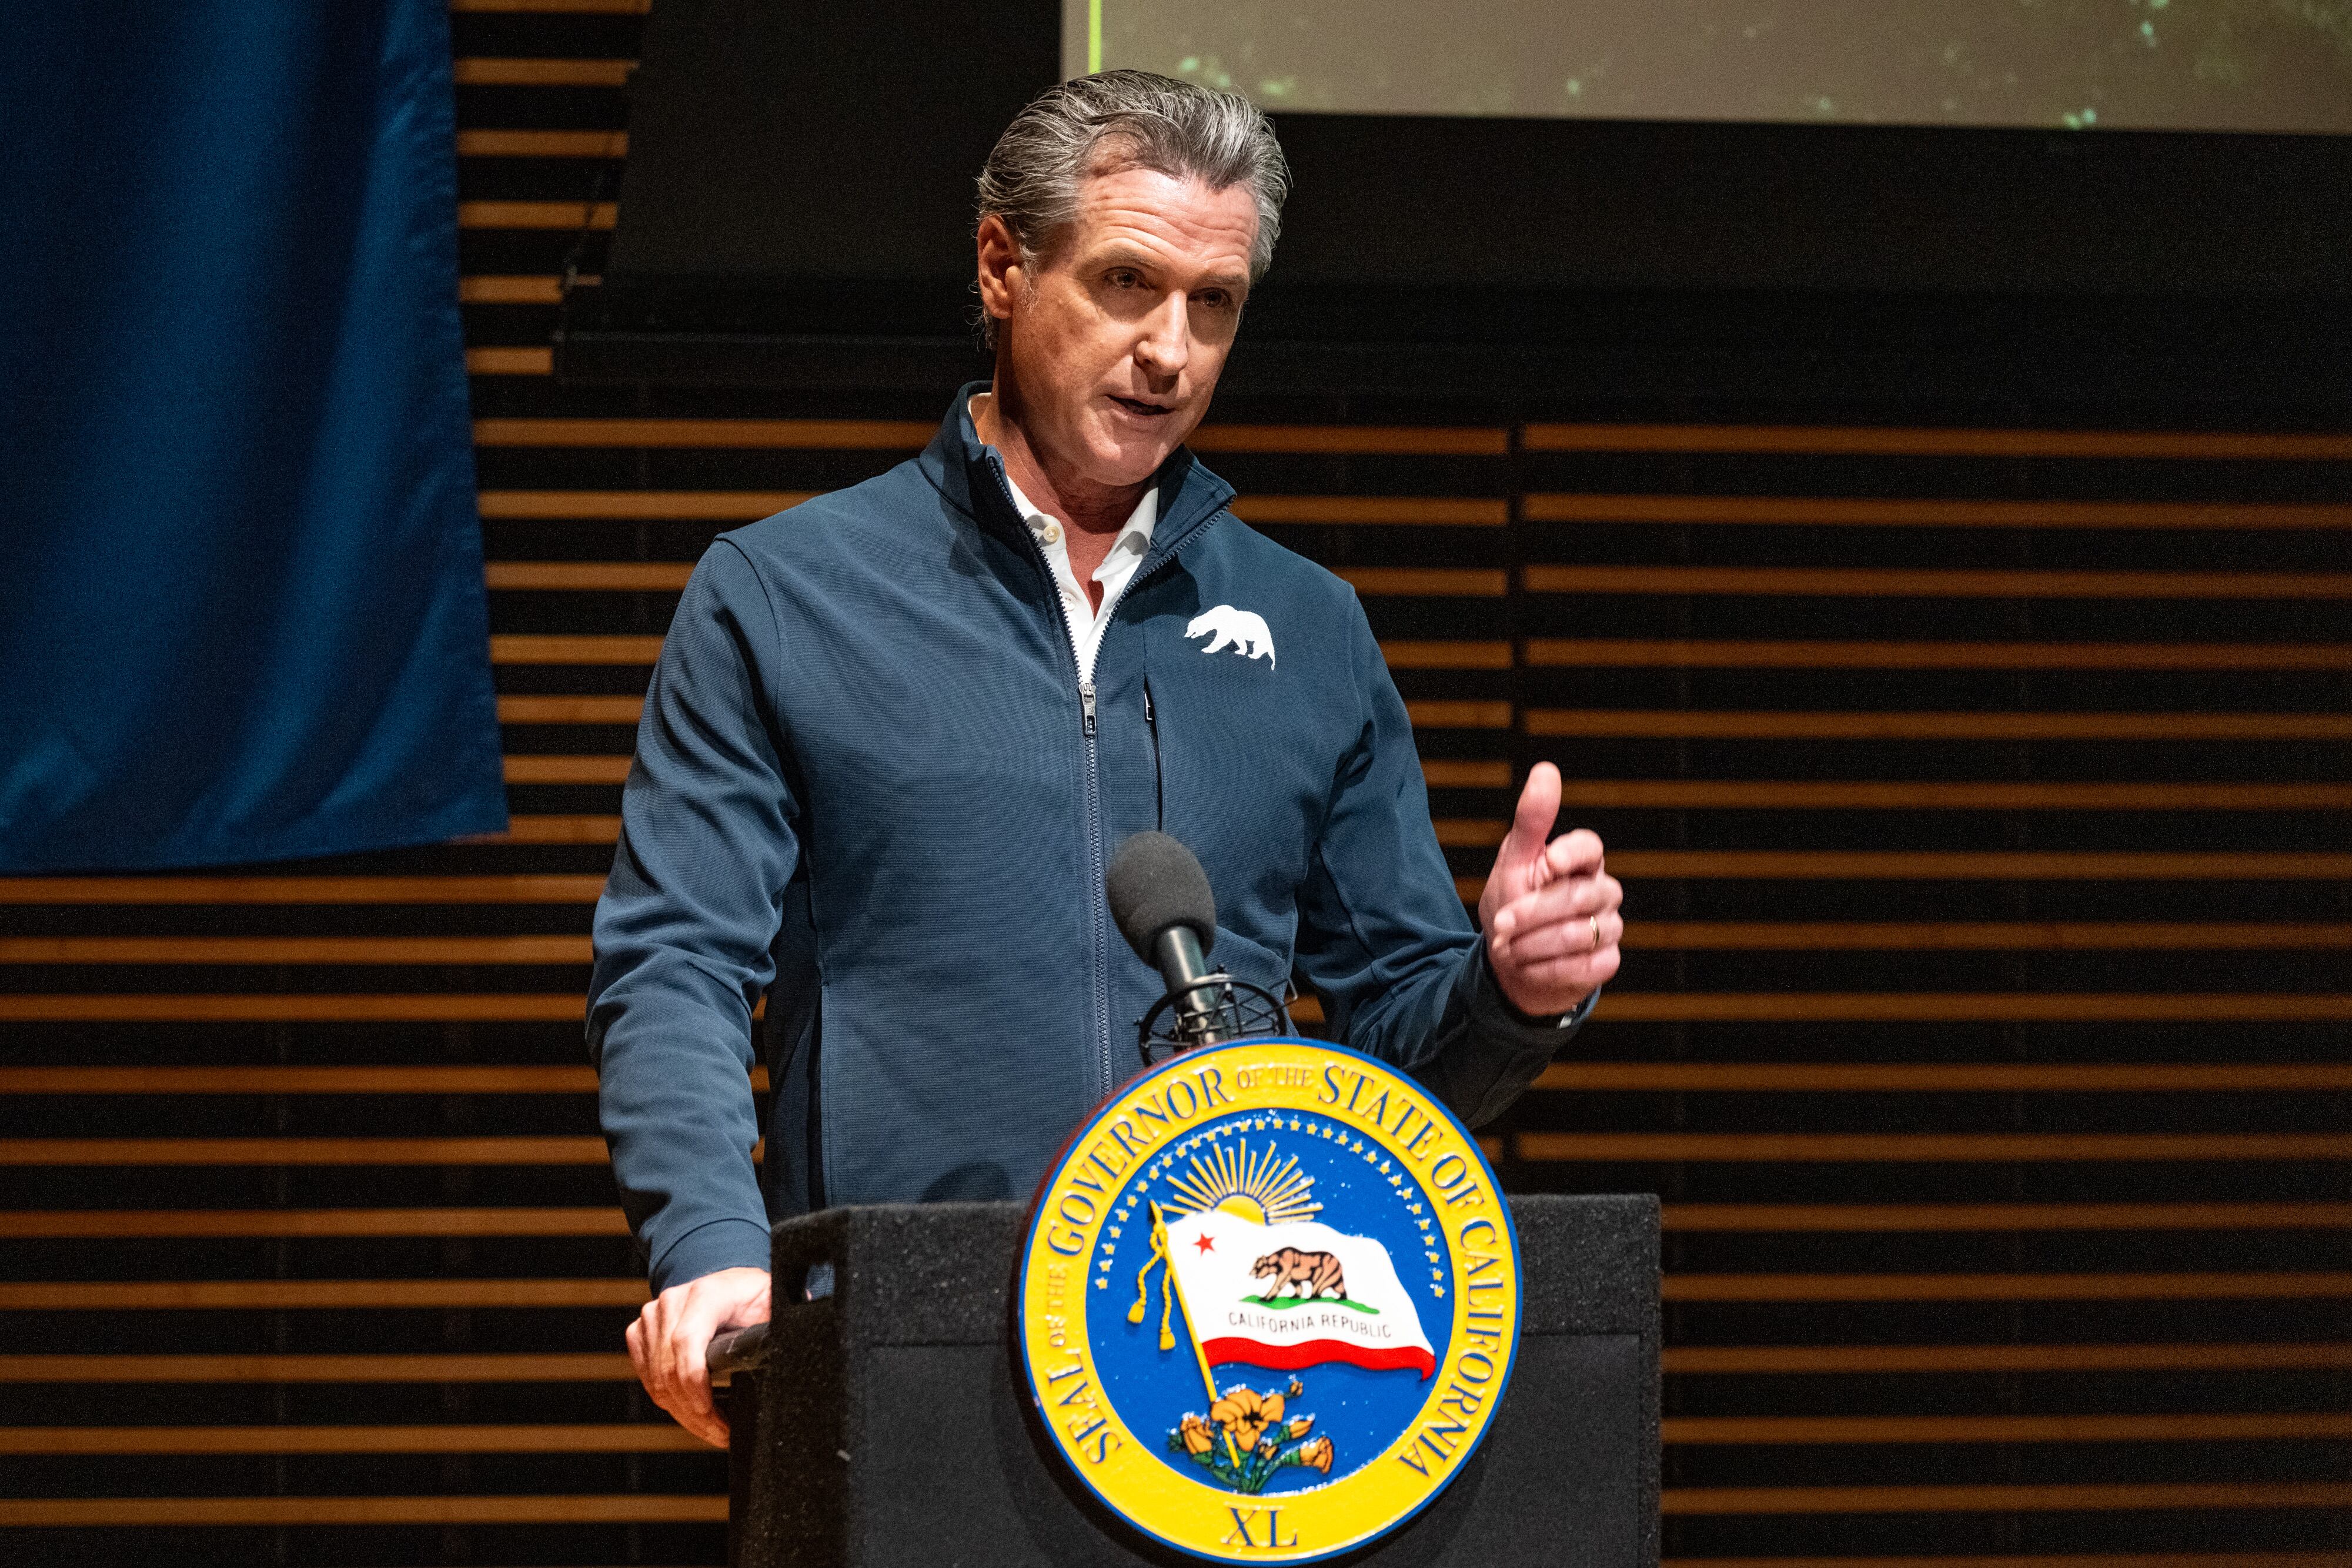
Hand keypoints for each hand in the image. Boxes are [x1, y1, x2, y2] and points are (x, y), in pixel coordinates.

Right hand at [625, 1265, 770, 1446]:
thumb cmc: (754, 1299)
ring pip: (657, 1379)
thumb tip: (793, 1350)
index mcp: (707, 1293)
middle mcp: (674, 1301)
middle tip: (720, 1435)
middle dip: (694, 1411)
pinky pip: (647, 1377)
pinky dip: (668, 1401)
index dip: (694, 1383)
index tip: (711, 1414)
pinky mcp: (641, 1331)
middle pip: (669, 1368)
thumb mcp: (772, 1307)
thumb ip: (774, 1328)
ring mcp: (653, 1316)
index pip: (687, 1342)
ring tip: (711, 1430)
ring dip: (682, 1413)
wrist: (730, 1286)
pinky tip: (692, 1414)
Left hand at [1479, 762, 1621, 1017]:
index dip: (1572, 852)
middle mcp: (1603, 890)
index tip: (1548, 861)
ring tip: (1509, 947)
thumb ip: (1532, 820)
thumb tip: (1546, 769)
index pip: (1590, 847)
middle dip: (1531, 913)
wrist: (1511, 962)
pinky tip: (1528, 966)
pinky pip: (1580, 966)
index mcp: (1581, 861)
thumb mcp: (1514, 861)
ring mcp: (1610, 927)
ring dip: (1531, 945)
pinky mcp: (1607, 962)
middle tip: (1501, 923)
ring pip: (1577, 934)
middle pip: (1577, 897)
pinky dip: (1544, 969)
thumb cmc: (1514, 903)